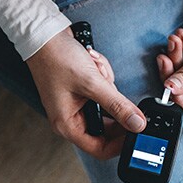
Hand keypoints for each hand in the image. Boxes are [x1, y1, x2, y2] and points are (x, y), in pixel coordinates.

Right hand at [26, 26, 146, 159]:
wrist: (44, 34)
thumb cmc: (56, 58)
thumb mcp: (92, 83)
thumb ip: (117, 105)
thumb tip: (137, 124)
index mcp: (67, 124)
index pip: (100, 148)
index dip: (121, 144)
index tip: (137, 133)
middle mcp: (71, 117)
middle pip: (107, 125)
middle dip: (114, 103)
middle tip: (110, 86)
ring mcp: (77, 103)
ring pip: (108, 103)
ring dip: (107, 84)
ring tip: (95, 67)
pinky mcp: (83, 90)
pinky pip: (104, 90)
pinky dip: (103, 76)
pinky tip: (93, 63)